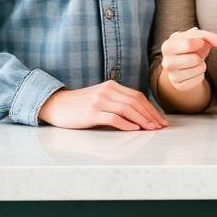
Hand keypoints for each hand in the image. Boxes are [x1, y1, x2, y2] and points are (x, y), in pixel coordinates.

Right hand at [38, 81, 168, 130]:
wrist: (56, 105)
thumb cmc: (79, 105)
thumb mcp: (100, 97)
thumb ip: (116, 101)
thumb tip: (138, 114)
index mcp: (111, 86)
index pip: (137, 96)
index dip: (151, 108)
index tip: (160, 119)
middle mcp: (107, 91)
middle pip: (135, 102)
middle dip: (150, 115)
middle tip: (160, 126)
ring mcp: (99, 101)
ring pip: (127, 109)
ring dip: (142, 120)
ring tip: (151, 129)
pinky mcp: (91, 113)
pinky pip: (113, 117)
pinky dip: (126, 123)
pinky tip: (134, 129)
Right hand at [159, 28, 216, 90]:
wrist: (183, 62)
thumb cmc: (190, 46)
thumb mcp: (197, 37)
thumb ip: (211, 36)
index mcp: (167, 46)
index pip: (190, 43)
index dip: (200, 43)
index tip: (198, 43)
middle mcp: (166, 62)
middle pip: (194, 59)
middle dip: (200, 55)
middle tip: (195, 54)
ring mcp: (171, 76)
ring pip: (199, 69)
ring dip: (201, 64)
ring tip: (194, 62)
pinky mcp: (179, 86)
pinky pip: (199, 79)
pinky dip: (200, 74)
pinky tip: (193, 71)